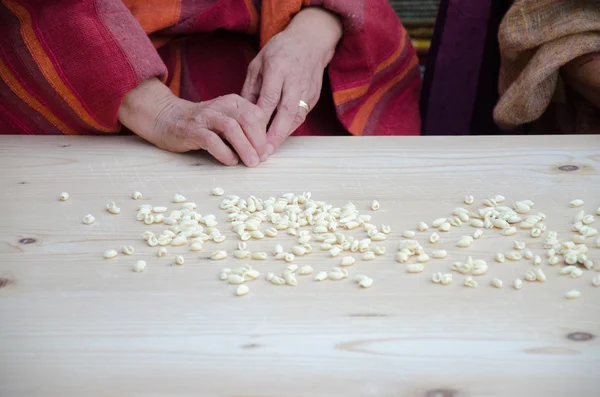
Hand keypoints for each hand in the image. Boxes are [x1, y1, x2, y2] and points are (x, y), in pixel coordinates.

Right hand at [118, 78, 267, 166]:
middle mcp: (222, 105)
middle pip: (248, 119)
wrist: (166, 118)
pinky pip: (211, 140)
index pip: (257, 114)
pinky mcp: (192, 130)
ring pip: (232, 128)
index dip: (265, 134)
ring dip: (245, 147)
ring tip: (251, 163)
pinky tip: (230, 162)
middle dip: (258, 141)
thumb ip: (244, 130)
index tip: (267, 151)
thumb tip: (264, 151)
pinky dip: (224, 153)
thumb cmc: (203, 125)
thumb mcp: (227, 120)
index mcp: (234, 102)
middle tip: (261, 159)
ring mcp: (206, 117)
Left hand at [241, 7, 341, 154]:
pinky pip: (301, 115)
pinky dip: (290, 128)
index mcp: (278, 68)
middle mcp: (294, 80)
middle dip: (275, 134)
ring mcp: (307, 89)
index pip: (269, 98)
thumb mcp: (258, 62)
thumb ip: (250, 87)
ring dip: (283, 135)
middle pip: (286, 111)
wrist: (311, 41)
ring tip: (270, 150)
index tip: (250, 135)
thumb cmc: (280, 51)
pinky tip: (279, 138)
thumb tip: (241, 113)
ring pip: (296, 116)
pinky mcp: (314, 96)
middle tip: (263, 152)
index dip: (261, 119)